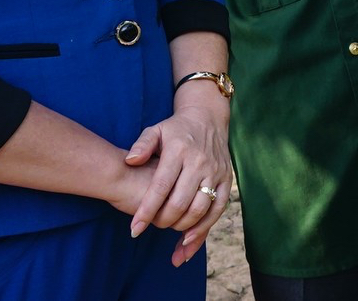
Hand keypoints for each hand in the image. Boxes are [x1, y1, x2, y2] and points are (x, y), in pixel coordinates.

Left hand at [122, 100, 232, 264]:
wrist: (208, 118)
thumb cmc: (176, 129)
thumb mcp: (155, 130)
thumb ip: (142, 145)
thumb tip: (130, 161)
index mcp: (179, 150)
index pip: (161, 186)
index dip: (147, 210)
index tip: (134, 229)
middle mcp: (199, 162)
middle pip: (180, 202)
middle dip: (163, 221)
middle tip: (152, 227)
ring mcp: (215, 171)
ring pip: (200, 209)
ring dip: (183, 227)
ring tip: (168, 231)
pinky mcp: (227, 179)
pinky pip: (218, 208)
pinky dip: (204, 227)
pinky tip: (189, 239)